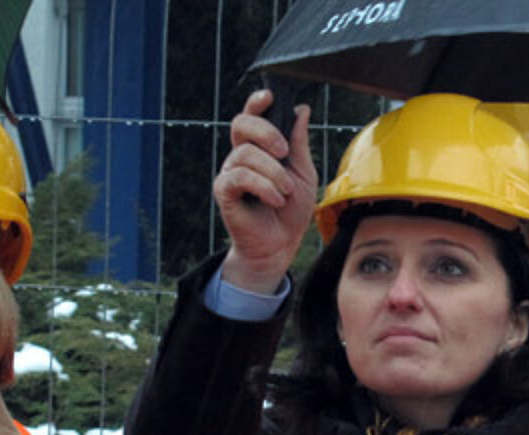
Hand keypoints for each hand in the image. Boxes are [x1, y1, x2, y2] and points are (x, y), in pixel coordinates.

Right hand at [213, 88, 318, 293]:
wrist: (281, 244)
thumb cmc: (291, 210)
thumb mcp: (304, 173)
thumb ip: (300, 143)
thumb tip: (301, 110)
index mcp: (259, 147)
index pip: (251, 114)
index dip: (256, 101)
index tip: (270, 96)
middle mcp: (240, 155)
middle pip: (241, 123)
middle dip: (265, 132)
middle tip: (284, 151)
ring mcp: (230, 172)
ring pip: (246, 154)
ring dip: (273, 172)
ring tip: (286, 192)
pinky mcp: (224, 191)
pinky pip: (240, 177)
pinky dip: (263, 186)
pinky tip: (276, 199)